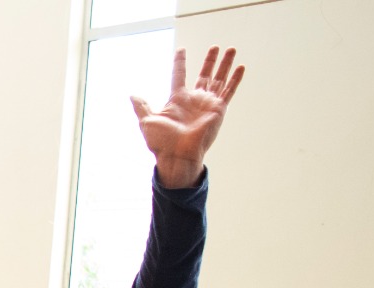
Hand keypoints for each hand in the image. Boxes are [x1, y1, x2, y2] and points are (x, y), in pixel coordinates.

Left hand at [133, 47, 244, 188]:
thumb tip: (132, 95)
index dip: (180, 62)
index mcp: (177, 100)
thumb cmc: (161, 142)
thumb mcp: (147, 121)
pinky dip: (235, 79)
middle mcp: (194, 100)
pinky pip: (229, 91)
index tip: (181, 50)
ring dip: (225, 64)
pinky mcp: (218, 109)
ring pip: (219, 79)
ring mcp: (207, 103)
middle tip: (215, 47)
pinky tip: (241, 67)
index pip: (179, 75)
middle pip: (204, 75)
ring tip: (231, 49)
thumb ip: (142, 107)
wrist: (176, 155)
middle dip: (210, 61)